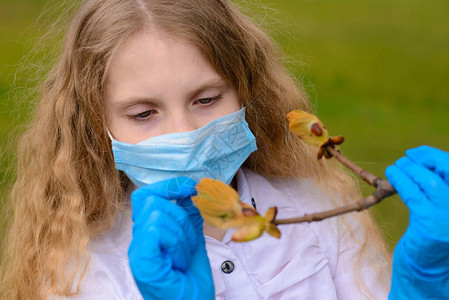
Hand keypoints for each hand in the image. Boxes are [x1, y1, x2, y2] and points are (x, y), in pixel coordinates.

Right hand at [128, 177, 213, 299]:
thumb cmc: (191, 280)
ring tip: (183, 255)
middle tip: (188, 242)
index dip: (167, 187)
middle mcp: (139, 239)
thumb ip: (188, 216)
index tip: (189, 187)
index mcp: (149, 233)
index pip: (146, 195)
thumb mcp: (192, 240)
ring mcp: (137, 250)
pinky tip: (178, 259)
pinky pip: (156, 230)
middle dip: (180, 216)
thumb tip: (192, 190)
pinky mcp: (141, 260)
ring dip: (181, 233)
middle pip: (152, 201)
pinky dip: (175, 241)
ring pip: (157, 214)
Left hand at [386, 145, 448, 298]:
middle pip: (446, 169)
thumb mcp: (440, 209)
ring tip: (395, 167)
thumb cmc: (433, 236)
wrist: (429, 270)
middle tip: (404, 159)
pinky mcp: (430, 224)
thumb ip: (437, 188)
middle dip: (423, 159)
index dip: (434, 156)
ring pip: (428, 180)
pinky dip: (400, 180)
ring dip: (408, 169)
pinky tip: (392, 175)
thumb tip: (417, 160)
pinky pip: (412, 194)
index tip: (414, 153)